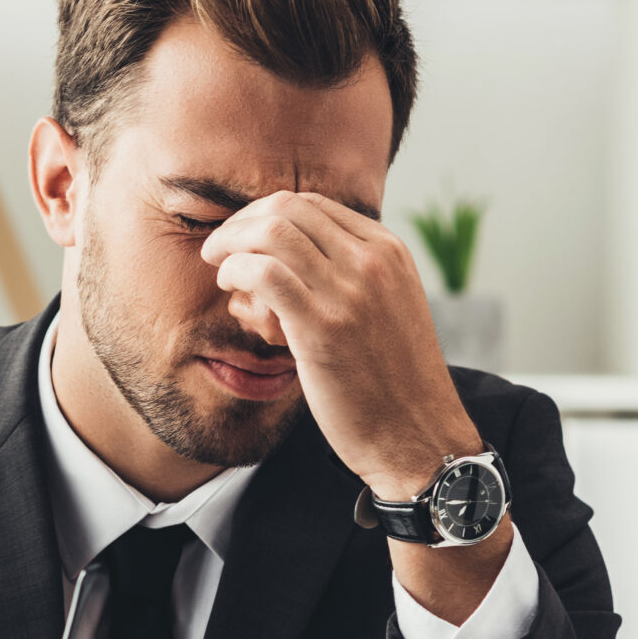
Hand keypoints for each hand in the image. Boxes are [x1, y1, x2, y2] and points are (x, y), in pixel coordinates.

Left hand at [200, 190, 476, 499]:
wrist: (418, 433)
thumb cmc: (394, 381)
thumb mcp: (389, 307)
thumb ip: (356, 276)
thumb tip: (302, 260)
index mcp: (389, 251)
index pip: (312, 204)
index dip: (264, 214)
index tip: (243, 238)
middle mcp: (372, 262)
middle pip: (286, 208)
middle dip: (241, 223)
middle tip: (219, 248)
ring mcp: (349, 292)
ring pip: (271, 233)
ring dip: (232, 244)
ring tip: (220, 268)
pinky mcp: (323, 327)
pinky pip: (264, 273)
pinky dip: (236, 272)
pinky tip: (232, 290)